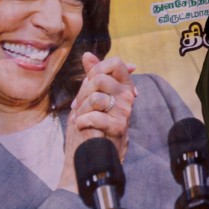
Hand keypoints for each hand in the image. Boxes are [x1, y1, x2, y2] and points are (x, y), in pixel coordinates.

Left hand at [57, 52, 137, 190]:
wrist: (91, 153)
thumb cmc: (91, 123)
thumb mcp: (91, 95)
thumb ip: (92, 74)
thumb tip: (87, 55)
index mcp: (123, 86)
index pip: (115, 63)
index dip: (97, 69)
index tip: (89, 83)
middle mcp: (128, 96)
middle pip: (100, 79)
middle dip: (83, 93)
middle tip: (80, 107)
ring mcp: (125, 111)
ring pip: (96, 96)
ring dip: (81, 110)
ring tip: (82, 119)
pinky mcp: (119, 127)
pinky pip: (95, 115)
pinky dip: (82, 121)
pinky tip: (82, 127)